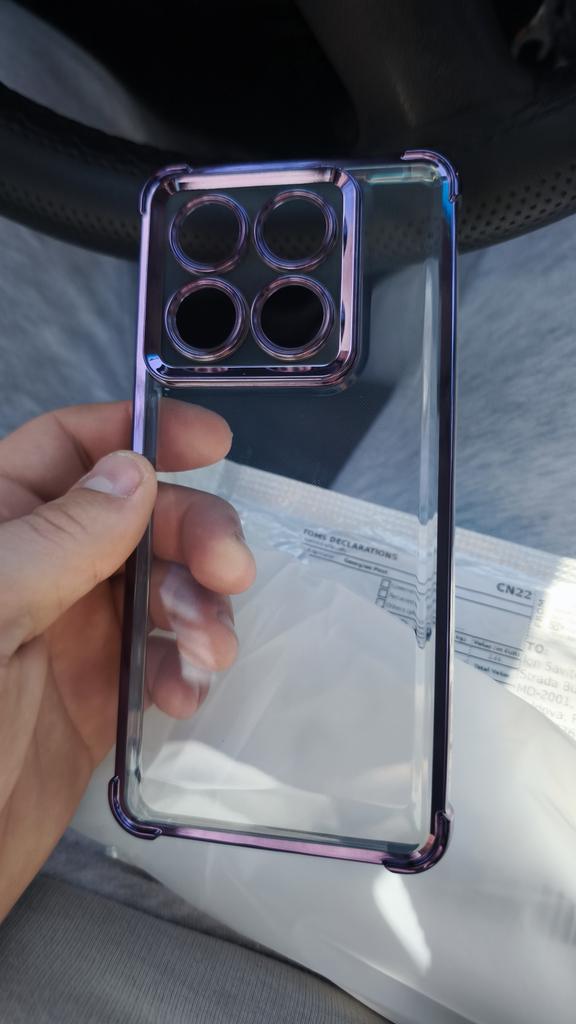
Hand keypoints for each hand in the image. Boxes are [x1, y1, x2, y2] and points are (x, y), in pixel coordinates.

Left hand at [0, 400, 254, 920]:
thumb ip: (58, 539)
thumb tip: (135, 472)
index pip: (68, 449)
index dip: (140, 434)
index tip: (213, 443)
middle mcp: (39, 573)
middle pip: (138, 517)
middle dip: (194, 534)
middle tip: (232, 573)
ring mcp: (70, 638)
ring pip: (161, 589)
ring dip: (201, 609)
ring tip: (209, 651)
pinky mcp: (97, 702)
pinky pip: (160, 664)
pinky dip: (185, 671)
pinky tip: (185, 693)